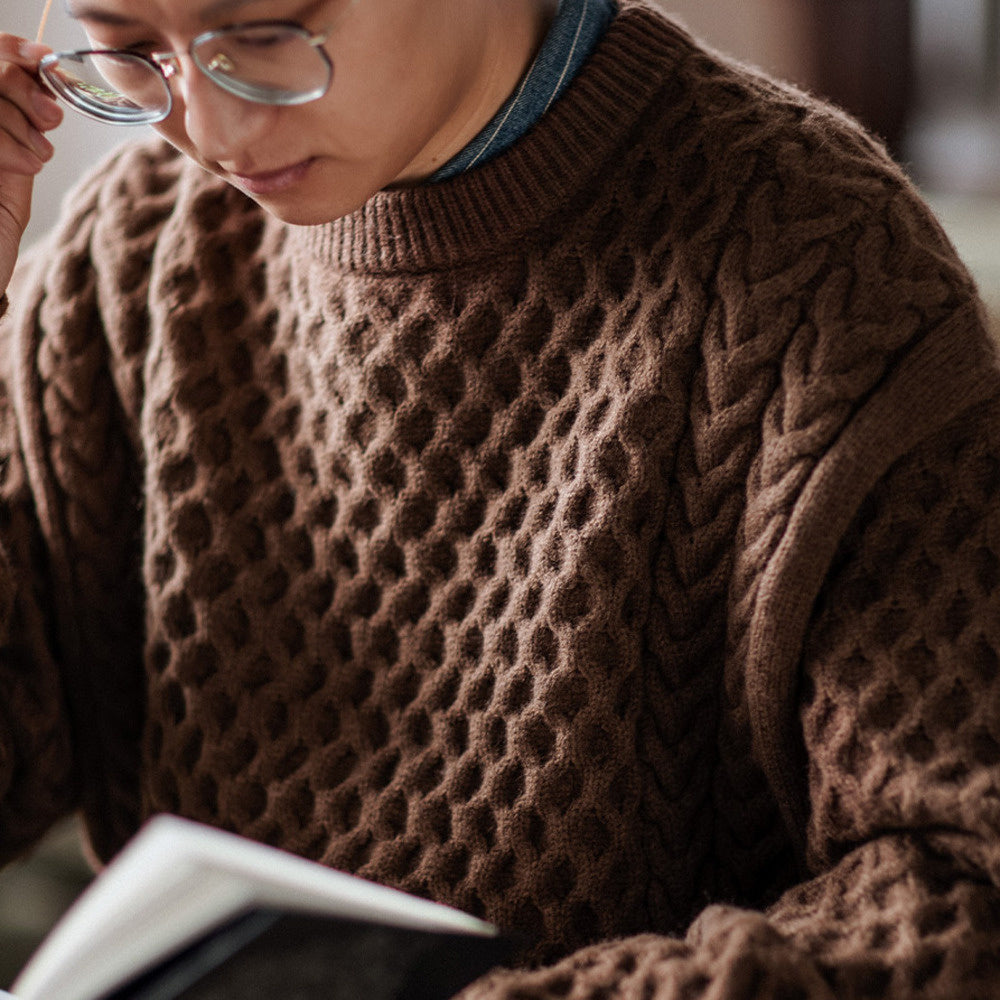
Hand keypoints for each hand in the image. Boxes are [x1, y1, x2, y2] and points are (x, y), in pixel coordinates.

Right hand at [0, 34, 61, 296]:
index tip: (45, 61)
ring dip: (20, 123)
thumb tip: (43, 81)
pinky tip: (24, 166)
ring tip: (34, 156)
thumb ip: (22, 123)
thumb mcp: (14, 165)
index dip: (14, 50)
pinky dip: (8, 143)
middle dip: (23, 87)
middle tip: (49, 120)